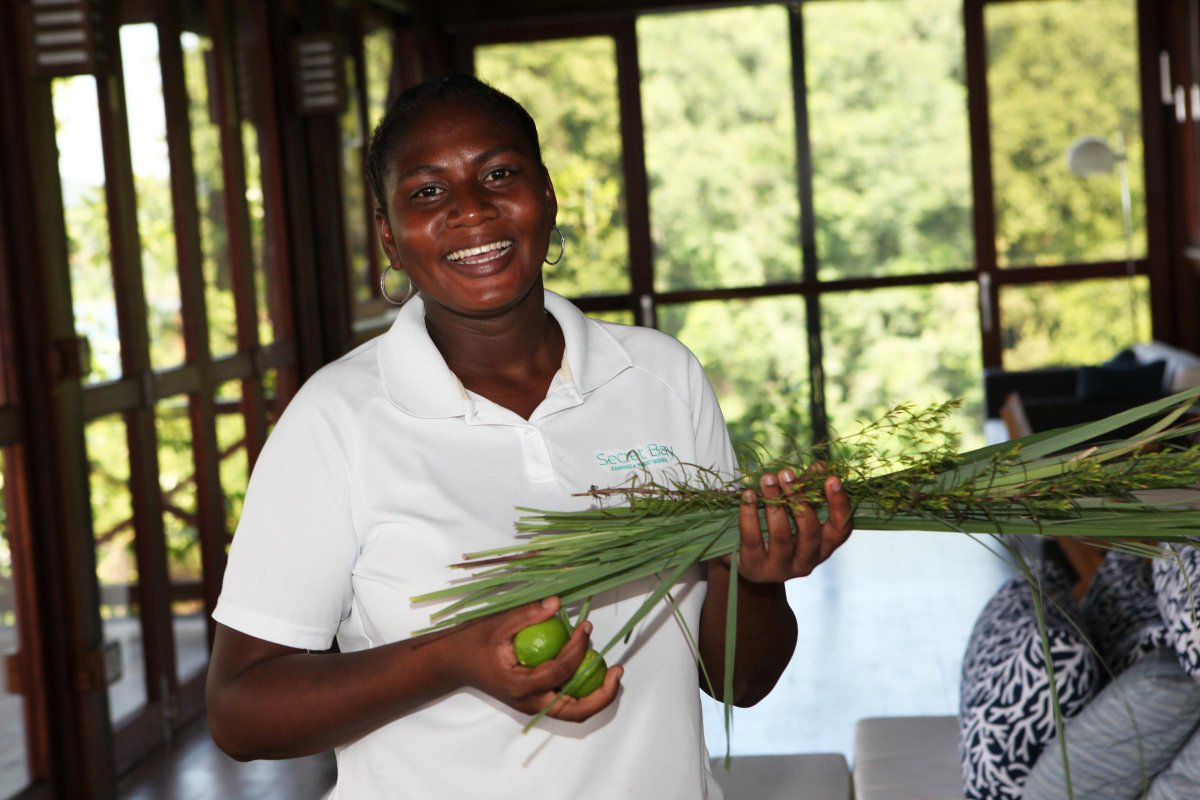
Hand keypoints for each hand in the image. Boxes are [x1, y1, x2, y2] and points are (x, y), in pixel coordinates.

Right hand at [449, 597, 622, 721]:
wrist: (454, 663)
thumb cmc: (473, 643)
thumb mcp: (497, 624)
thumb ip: (527, 614)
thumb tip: (558, 603)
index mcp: (519, 685)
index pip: (559, 672)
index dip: (578, 649)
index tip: (586, 627)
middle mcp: (529, 702)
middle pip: (575, 711)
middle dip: (602, 694)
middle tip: (618, 670)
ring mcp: (532, 705)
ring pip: (573, 711)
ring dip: (597, 696)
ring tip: (613, 673)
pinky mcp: (535, 701)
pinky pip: (565, 701)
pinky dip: (583, 690)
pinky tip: (593, 668)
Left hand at [734, 468, 852, 582]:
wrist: (749, 566)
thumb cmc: (777, 534)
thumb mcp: (795, 515)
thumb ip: (806, 492)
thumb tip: (819, 466)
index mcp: (823, 547)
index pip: (840, 529)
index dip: (838, 505)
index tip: (831, 478)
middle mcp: (806, 561)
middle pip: (809, 531)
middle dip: (799, 499)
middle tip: (786, 473)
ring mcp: (781, 567)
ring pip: (781, 535)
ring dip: (774, 503)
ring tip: (767, 479)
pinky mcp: (755, 567)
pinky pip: (753, 539)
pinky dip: (750, 514)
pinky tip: (748, 495)